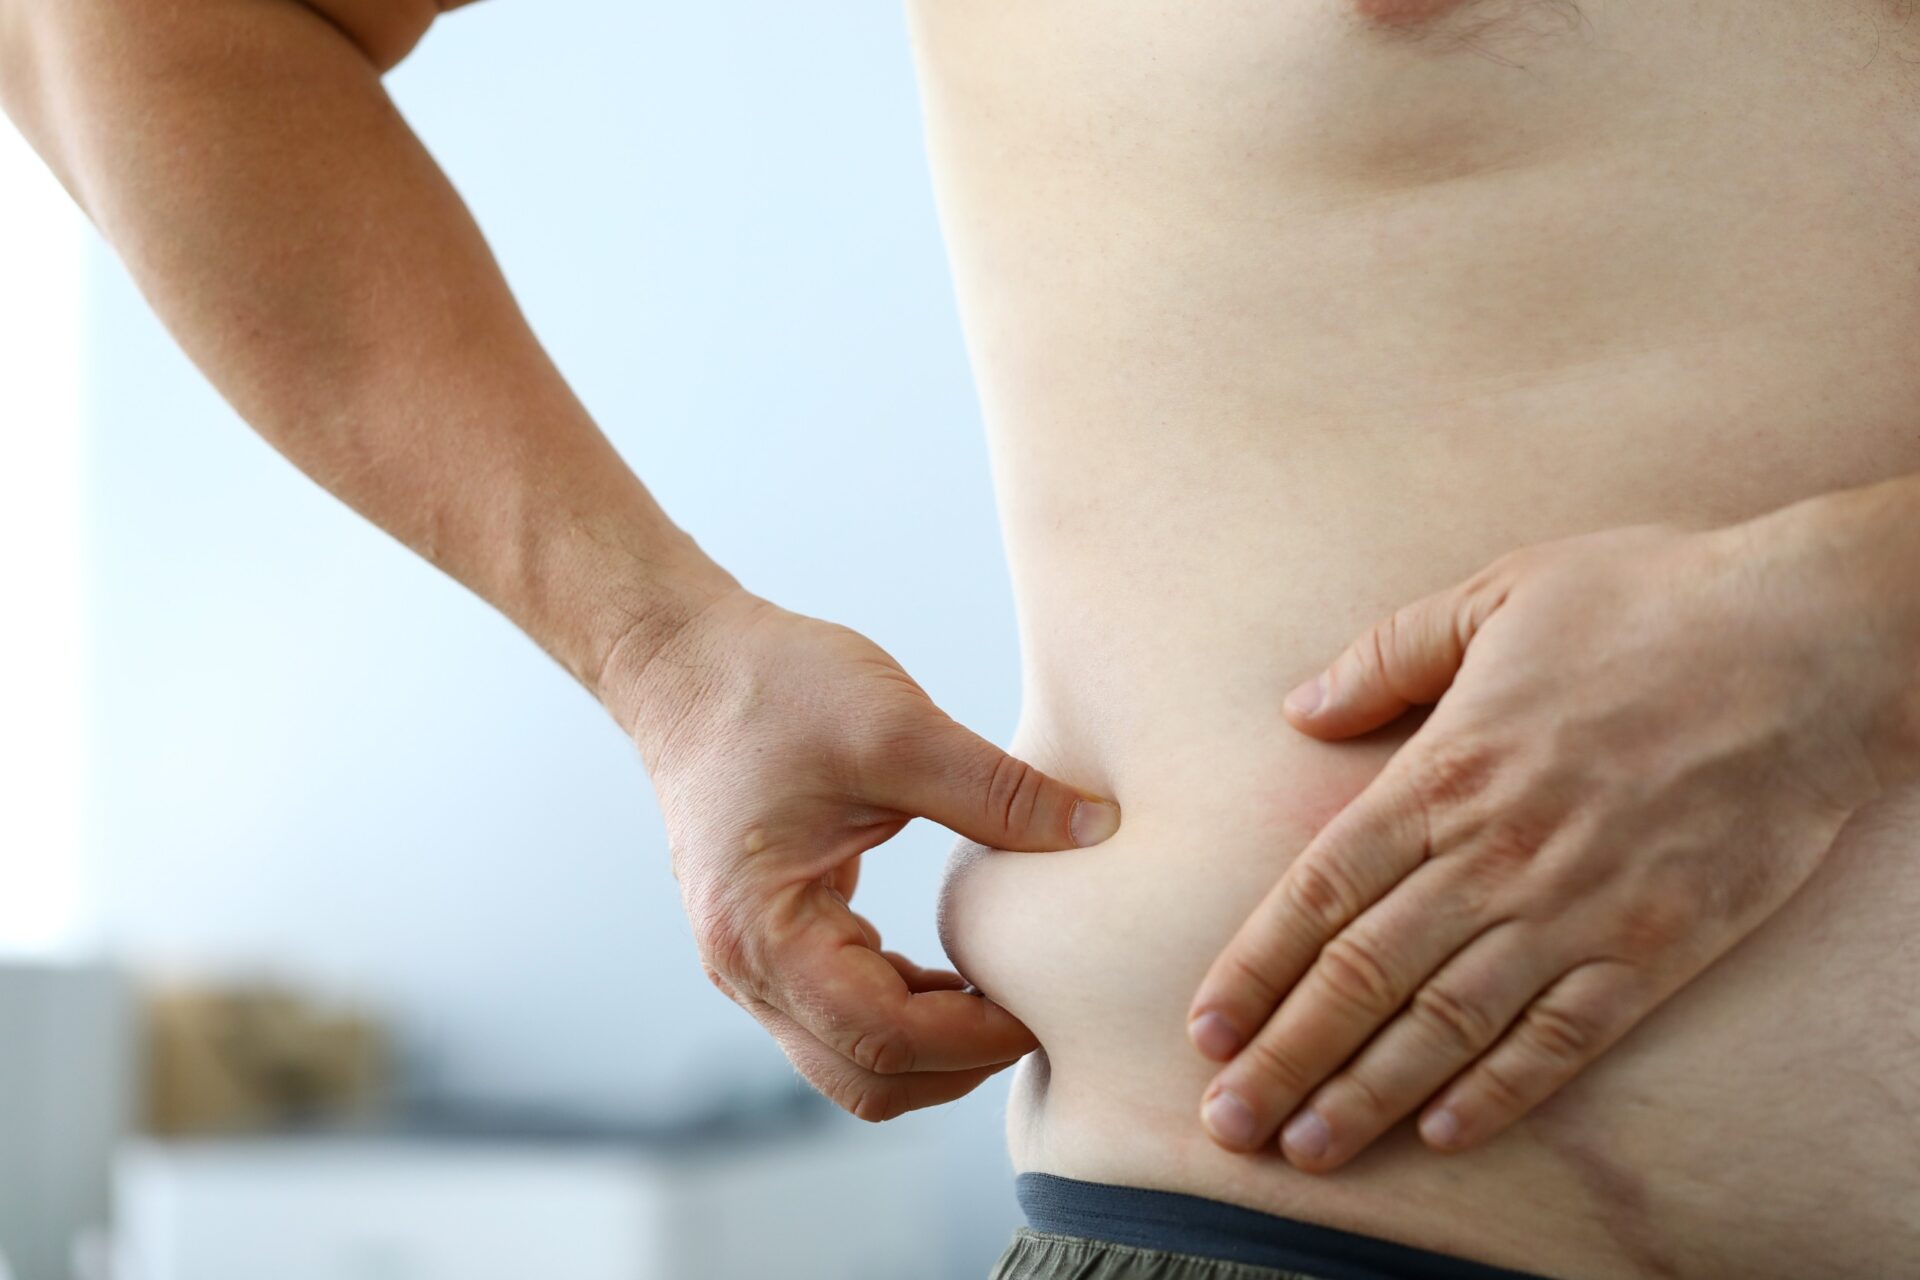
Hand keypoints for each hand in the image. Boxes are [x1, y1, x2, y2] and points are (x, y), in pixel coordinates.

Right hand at [611, 587, 1121, 1120]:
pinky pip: (845, 1015)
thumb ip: (999, 793)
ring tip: (1011, 992)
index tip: (1047, 1003)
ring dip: (937, 1045)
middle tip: (1040, 1011)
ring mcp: (751, 963)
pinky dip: (909, 1011)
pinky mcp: (770, 943)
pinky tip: (963, 969)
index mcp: (765, 932)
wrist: (689, 659)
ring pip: (854, 1060)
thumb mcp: (897, 730)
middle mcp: (746, 969)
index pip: (885, 1039)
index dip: (978, 1038)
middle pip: (867, 1079)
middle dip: (961, 1064)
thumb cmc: (775, 687)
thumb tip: (1099, 831)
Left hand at [1186, 508, 1915, 1171]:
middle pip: (1364, 975)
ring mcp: (1577, 907)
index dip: (1255, 969)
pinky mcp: (1658, 945)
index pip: (1320, 894)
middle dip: (1286, 1055)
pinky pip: (1565, 1037)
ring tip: (1307, 1147)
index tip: (1206, 1028)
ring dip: (1369, 1092)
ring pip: (1449, 1023)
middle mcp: (1496, 854)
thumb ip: (1387, 656)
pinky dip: (1503, 1090)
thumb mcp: (1496, 595)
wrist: (1812, 641)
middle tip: (1229, 1123)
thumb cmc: (1650, 603)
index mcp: (1445, 774)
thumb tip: (1299, 708)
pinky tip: (1446, 1131)